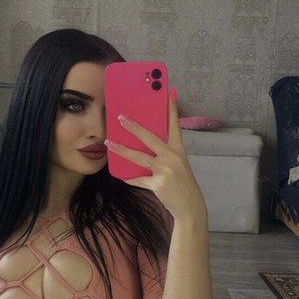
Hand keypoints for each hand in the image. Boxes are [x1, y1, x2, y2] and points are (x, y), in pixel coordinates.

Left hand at [104, 88, 205, 219]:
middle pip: (151, 137)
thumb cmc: (182, 183)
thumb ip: (164, 153)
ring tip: (108, 143)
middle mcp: (173, 157)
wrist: (190, 207)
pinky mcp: (158, 184)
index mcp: (179, 150)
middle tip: (121, 117)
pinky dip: (129, 178)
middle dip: (134, 127)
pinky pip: (138, 179)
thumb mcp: (178, 164)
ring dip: (121, 150)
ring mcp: (165, 171)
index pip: (174, 125)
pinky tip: (121, 175)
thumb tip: (143, 144)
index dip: (171, 108)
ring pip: (139, 157)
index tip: (168, 91)